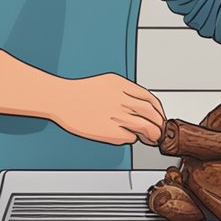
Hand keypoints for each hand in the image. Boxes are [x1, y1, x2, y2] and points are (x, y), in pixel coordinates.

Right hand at [46, 73, 166, 145]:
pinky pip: (129, 137)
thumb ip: (125, 91)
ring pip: (144, 126)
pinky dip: (133, 139)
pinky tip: (128, 137)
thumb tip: (141, 104)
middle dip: (159, 124)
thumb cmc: (79, 92)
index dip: (158, 110)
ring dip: (151, 134)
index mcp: (121, 85)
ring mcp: (115, 115)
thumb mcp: (107, 82)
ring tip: (151, 138)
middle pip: (151, 113)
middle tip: (160, 130)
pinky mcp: (108, 130)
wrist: (60, 99)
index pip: (150, 99)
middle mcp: (120, 99)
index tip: (160, 117)